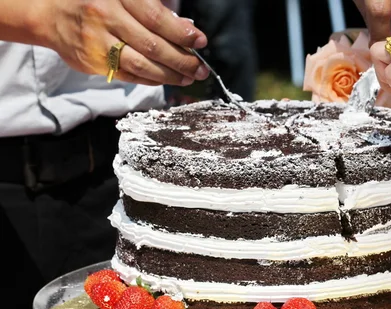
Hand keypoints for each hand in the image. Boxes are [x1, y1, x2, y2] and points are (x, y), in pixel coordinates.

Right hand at [34, 0, 208, 85]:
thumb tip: (185, 29)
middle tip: (200, 69)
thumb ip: (152, 10)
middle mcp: (107, 18)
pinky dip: (150, 79)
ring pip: (142, 65)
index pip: (156, 18)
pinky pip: (129, 75)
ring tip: (188, 78)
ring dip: (170, 75)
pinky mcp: (94, 63)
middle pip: (152, 45)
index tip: (200, 42)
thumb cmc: (95, 2)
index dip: (181, 33)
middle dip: (182, 60)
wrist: (50, 13)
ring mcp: (99, 43)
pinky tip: (165, 79)